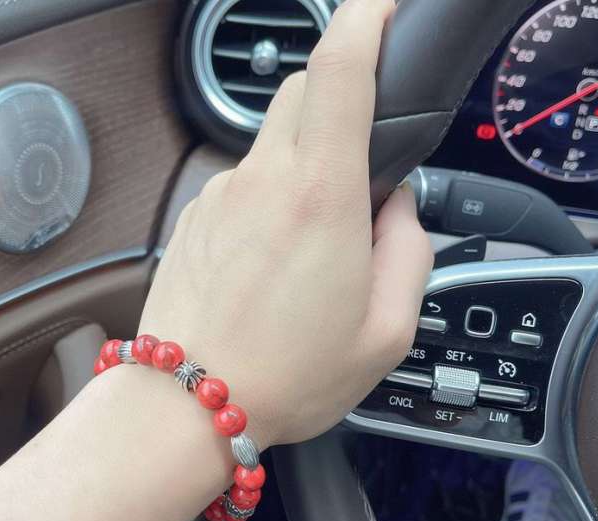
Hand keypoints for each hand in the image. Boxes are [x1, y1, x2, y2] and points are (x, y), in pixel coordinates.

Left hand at [140, 0, 431, 448]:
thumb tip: (399, 210)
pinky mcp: (194, 218)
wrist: (188, 404)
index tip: (382, 11)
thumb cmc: (286, 376)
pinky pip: (242, 185)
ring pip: (271, 142)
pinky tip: (270, 263)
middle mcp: (263, 181)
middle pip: (302, 91)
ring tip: (311, 247)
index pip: (341, 69)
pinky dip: (267, 201)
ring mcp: (220, 196)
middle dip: (338, 103)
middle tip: (359, 171)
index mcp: (322, 197)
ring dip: (303, 167)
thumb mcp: (386, 332)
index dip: (366, 22)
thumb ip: (410, 253)